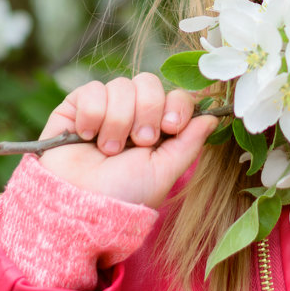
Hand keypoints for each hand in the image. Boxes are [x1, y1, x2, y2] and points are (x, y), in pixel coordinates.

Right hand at [37, 72, 217, 207]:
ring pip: (121, 85)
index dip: (176, 106)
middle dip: (147, 112)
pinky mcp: (75, 107)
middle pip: (149, 82)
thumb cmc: (124, 195)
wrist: (81, 208)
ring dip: (118, 120)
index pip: (175, 95)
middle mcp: (132, 115)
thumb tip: (214, 115)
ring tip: (109, 150)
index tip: (170, 128)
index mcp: (157, 128)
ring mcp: (104, 109)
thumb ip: (190, 141)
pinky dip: (92, 114)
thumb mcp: (165, 171)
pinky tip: (86, 137)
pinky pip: (91, 90)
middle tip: (138, 142)